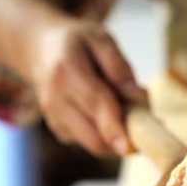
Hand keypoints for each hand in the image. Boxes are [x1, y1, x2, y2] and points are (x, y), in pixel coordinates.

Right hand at [25, 18, 146, 156]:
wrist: (41, 50)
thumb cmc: (77, 43)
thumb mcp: (100, 39)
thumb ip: (120, 67)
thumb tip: (138, 98)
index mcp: (66, 71)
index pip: (94, 103)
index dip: (113, 127)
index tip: (128, 147)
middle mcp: (55, 100)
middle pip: (94, 137)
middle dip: (124, 137)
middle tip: (146, 119)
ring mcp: (55, 119)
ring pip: (94, 144)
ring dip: (118, 136)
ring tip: (126, 108)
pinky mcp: (60, 131)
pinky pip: (90, 142)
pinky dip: (106, 134)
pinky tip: (108, 113)